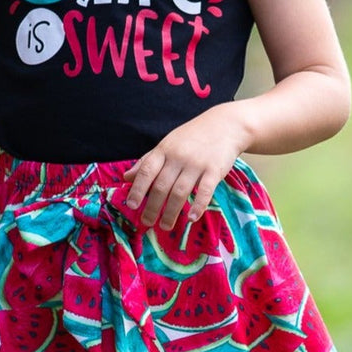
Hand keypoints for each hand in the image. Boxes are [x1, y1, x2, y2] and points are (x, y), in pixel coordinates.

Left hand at [122, 104, 249, 230]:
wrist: (225, 125)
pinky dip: (198, 206)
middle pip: (161, 186)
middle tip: (146, 222)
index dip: (138, 189)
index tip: (131, 205)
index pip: (147, 171)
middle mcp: (178, 157)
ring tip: (165, 226)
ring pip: (180, 192)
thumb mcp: (167, 145)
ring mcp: (197, 163)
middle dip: (152, 207)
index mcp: (164, 150)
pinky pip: (205, 191)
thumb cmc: (192, 137)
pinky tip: (191, 218)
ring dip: (171, 212)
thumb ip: (147, 161)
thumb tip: (126, 178)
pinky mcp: (214, 170)